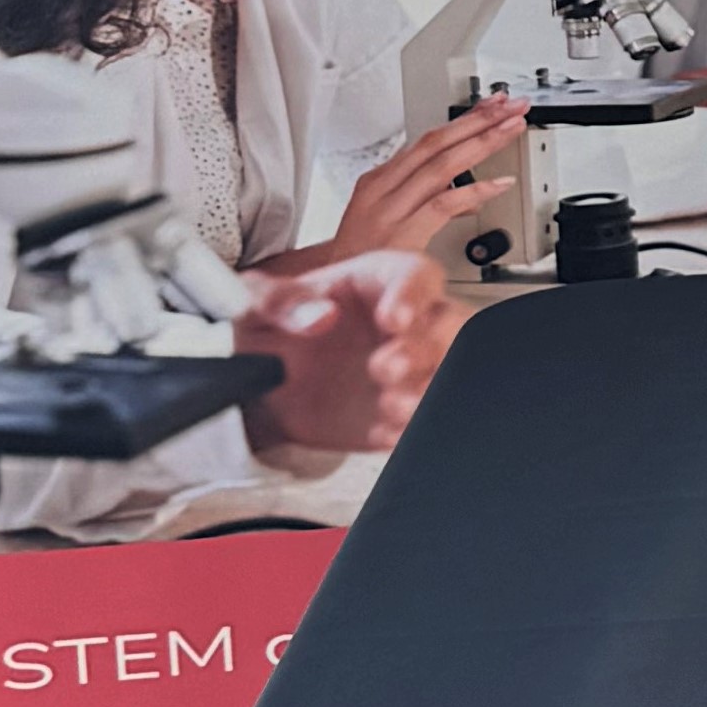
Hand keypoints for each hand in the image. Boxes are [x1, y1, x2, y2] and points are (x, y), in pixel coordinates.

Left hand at [238, 250, 451, 460]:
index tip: (392, 320)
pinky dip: (413, 427)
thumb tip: (319, 316)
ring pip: (451, 367)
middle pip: (450, 322)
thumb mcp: (254, 308)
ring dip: (428, 389)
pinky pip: (430, 414)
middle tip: (385, 369)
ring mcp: (416, 366)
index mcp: (378, 283)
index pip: (415, 275)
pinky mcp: (411, 407)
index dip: (412, 296)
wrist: (269, 394)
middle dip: (427, 348)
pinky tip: (386, 431)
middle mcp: (410, 321)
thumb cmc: (272, 337)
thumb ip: (278, 301)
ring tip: (390, 406)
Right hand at [259, 92, 529, 273]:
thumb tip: (463, 190)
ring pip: (442, 165)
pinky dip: (475, 191)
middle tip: (514, 106)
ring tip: (512, 128)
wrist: (328, 290)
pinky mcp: (401, 234)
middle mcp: (382, 188)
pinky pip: (443, 205)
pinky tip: (500, 183)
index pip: (428, 140)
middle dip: (479, 121)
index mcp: (379, 180)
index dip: (465, 120)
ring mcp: (390, 209)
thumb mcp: (389, 217)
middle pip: (436, 143)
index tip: (494, 105)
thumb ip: (424, 199)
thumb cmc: (360, 256)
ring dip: (482, 143)